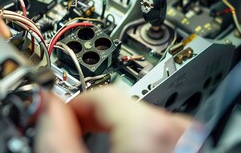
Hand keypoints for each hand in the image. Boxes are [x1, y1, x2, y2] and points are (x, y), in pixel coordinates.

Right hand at [36, 86, 190, 152]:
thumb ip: (57, 137)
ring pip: (142, 122)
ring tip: (99, 151)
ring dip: (116, 133)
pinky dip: (140, 142)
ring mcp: (192, 142)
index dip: (71, 105)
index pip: (101, 93)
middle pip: (123, 106)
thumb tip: (46, 108)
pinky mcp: (194, 150)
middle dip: (93, 120)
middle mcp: (182, 133)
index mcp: (152, 131)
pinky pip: (162, 136)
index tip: (58, 119)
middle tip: (73, 140)